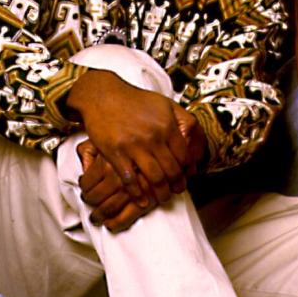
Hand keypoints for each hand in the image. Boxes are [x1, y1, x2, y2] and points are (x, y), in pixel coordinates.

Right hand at [76, 106, 205, 231]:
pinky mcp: (115, 154)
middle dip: (177, 185)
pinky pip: (130, 181)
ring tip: (162, 197)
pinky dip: (137, 194)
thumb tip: (193, 138)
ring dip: (161, 193)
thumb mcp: (165, 103)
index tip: (188, 177)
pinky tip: (141, 200)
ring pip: (154, 178)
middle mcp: (153, 136)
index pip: (184, 156)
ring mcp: (134, 146)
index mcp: (167, 125)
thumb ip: (182, 119)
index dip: (188, 170)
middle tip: (177, 190)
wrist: (104, 97)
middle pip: (172, 170)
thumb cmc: (135, 101)